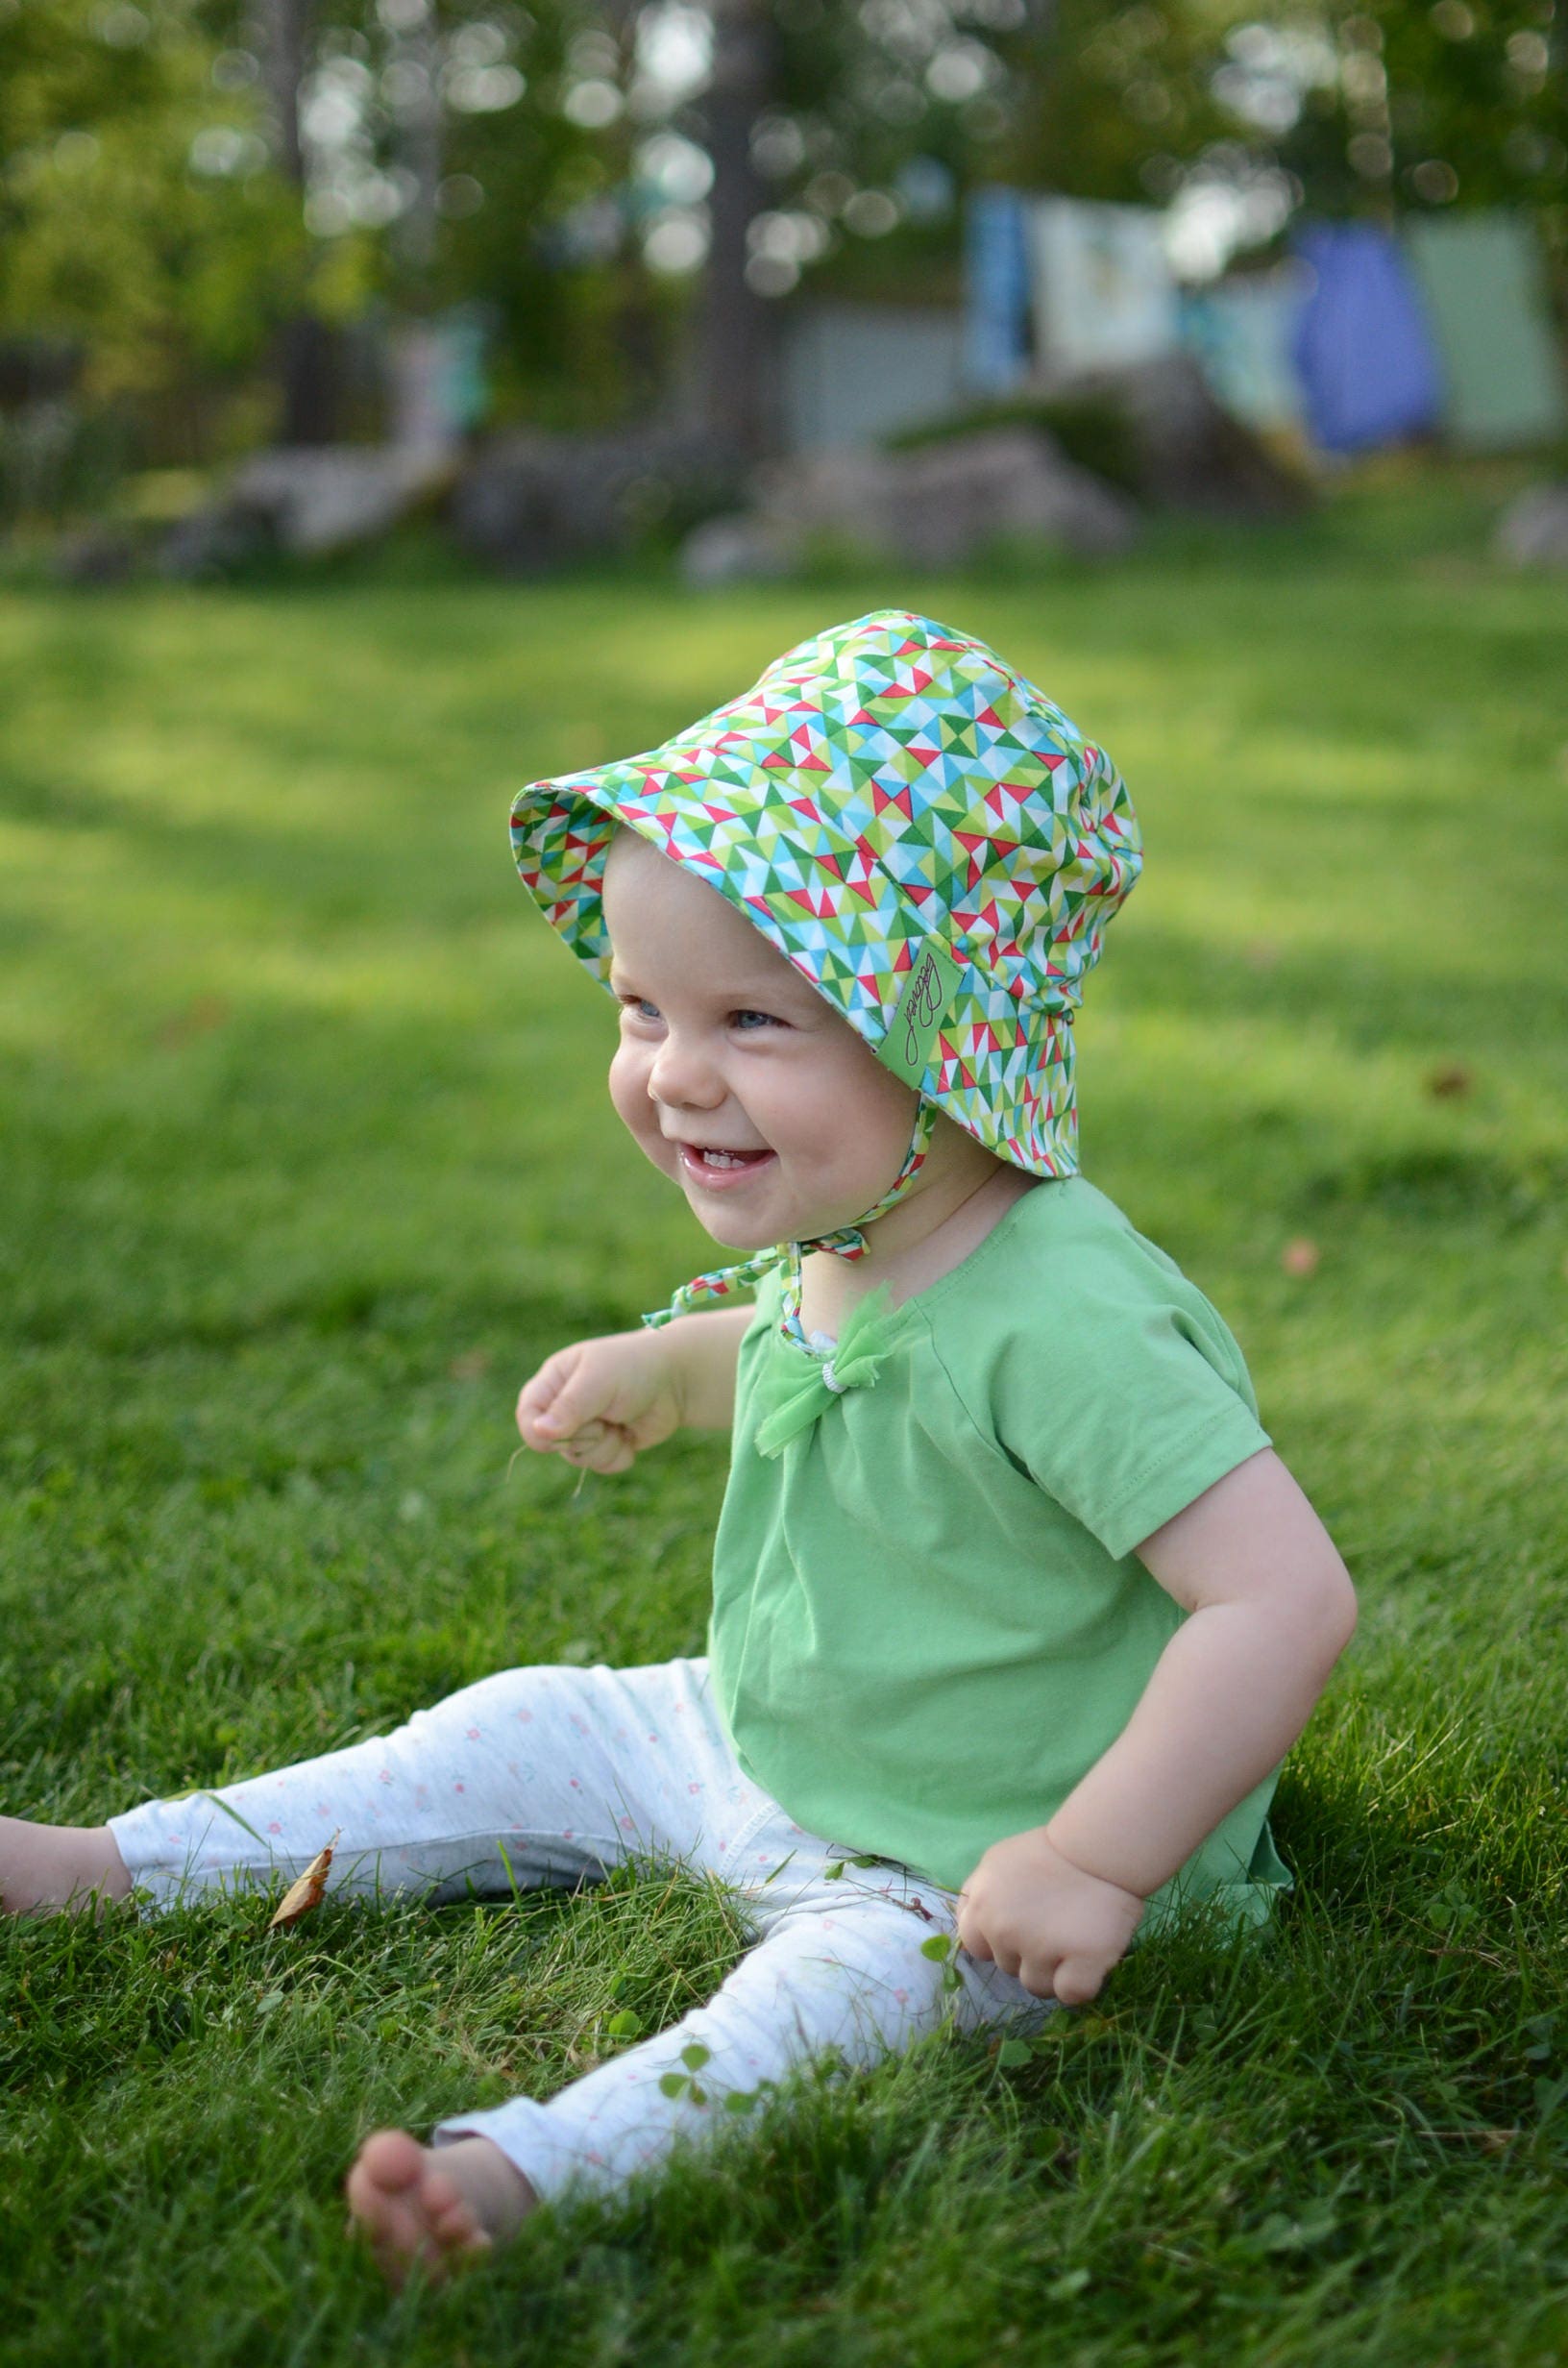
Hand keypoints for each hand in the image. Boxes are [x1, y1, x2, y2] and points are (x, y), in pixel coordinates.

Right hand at [515, 1330, 683, 1475]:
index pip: (527, 1416)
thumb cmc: (634, 1367)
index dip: (538, 1432)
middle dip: (584, 1437)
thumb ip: (569, 1407)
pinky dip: (619, 1456)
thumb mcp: (599, 1381)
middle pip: (554, 1444)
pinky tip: (630, 1436)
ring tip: (621, 1422)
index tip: (559, 1435)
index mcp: (554, 1382)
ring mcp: (586, 1427)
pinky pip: (602, 1467)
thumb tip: (539, 1433)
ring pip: (579, 1459)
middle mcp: (565, 1407)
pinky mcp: (607, 1444)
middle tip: (606, 1416)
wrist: (678, 1377)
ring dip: (604, 1447)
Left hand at [955, 1826, 1144, 2006]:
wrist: (1101, 1848)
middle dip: (1029, 1954)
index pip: (975, 1946)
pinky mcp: (1079, 1964)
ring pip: (1038, 1986)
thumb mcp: (999, 1861)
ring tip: (1074, 1938)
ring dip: (1055, 1971)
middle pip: (1008, 1968)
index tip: (1023, 1929)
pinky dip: (1082, 1984)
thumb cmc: (1052, 1850)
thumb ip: (981, 1893)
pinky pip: (1071, 1994)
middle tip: (1055, 1926)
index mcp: (981, 1903)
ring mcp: (1038, 1949)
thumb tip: (978, 1923)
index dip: (999, 1942)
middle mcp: (1002, 1930)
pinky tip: (1090, 1957)